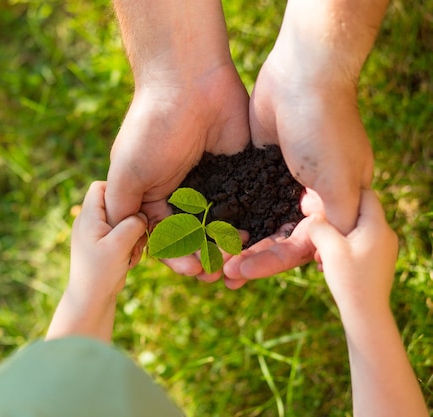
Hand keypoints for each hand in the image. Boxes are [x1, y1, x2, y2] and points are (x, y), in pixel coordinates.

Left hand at [68, 181, 146, 302]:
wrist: (90, 301)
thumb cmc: (101, 272)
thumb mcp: (119, 245)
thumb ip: (133, 224)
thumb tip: (142, 215)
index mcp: (87, 217)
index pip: (100, 187)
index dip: (117, 191)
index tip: (134, 206)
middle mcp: (88, 222)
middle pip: (114, 204)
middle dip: (129, 218)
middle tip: (136, 235)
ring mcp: (94, 235)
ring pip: (120, 222)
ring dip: (131, 235)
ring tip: (132, 251)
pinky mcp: (102, 247)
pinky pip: (120, 237)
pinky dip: (128, 245)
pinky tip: (129, 259)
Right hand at [106, 64, 249, 281]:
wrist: (187, 82)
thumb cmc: (150, 129)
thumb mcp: (125, 174)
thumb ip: (121, 211)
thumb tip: (123, 242)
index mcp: (153, 196)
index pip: (164, 237)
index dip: (176, 256)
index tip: (191, 269)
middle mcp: (183, 193)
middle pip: (195, 237)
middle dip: (203, 256)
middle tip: (217, 272)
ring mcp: (212, 183)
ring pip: (221, 226)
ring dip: (226, 247)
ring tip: (236, 262)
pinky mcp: (240, 171)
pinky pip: (246, 203)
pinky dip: (249, 223)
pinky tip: (255, 239)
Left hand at [224, 0, 382, 281]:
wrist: (303, 73)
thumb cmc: (324, 128)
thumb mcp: (338, 180)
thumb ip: (335, 219)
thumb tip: (326, 255)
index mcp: (329, 205)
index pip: (299, 246)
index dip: (269, 262)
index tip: (238, 272)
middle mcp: (304, 197)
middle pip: (273, 238)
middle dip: (247, 257)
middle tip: (217, 274)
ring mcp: (278, 180)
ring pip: (253, 221)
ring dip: (232, 241)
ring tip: (205, 258)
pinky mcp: (255, 165)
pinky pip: (239, 197)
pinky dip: (223, 213)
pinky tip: (202, 227)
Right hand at [307, 189, 397, 313]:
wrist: (366, 312)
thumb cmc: (348, 278)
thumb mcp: (328, 248)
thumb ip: (319, 226)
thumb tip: (314, 217)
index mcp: (377, 225)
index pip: (365, 194)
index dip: (345, 194)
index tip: (325, 203)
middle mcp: (386, 233)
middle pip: (361, 211)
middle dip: (339, 217)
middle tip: (321, 229)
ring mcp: (385, 247)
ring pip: (359, 228)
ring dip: (340, 234)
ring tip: (324, 250)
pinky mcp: (380, 259)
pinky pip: (362, 242)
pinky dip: (346, 245)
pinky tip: (332, 260)